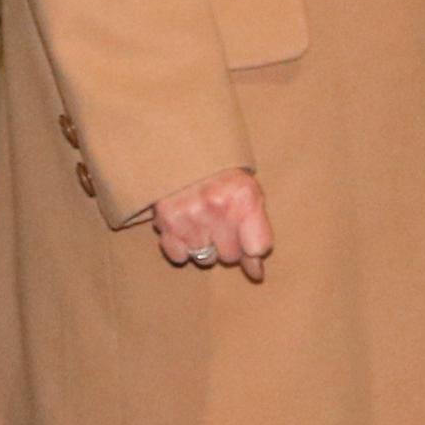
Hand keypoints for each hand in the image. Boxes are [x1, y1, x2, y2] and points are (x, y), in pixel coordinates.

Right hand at [143, 168, 272, 281]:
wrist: (182, 149)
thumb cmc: (221, 174)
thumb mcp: (248, 192)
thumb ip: (256, 232)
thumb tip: (256, 275)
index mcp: (244, 196)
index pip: (258, 248)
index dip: (253, 246)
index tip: (248, 239)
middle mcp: (217, 206)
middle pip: (231, 256)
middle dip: (228, 244)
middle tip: (220, 221)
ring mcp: (190, 215)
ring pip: (205, 259)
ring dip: (204, 245)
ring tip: (202, 220)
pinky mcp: (166, 221)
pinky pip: (179, 256)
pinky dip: (181, 246)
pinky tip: (184, 226)